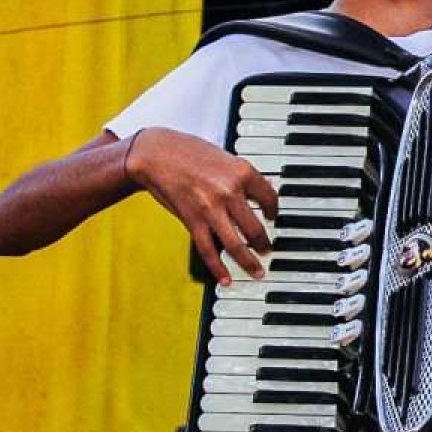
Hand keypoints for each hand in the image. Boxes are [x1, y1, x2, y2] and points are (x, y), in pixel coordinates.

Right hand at [125, 127, 279, 285]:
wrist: (156, 154)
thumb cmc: (191, 152)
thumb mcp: (226, 158)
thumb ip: (244, 178)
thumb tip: (264, 193)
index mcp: (243, 172)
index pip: (271, 199)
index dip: (275, 211)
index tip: (274, 218)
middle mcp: (230, 192)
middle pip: (256, 228)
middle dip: (264, 244)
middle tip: (268, 250)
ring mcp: (211, 209)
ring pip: (236, 245)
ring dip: (250, 262)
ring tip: (258, 271)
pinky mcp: (192, 221)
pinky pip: (209, 250)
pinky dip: (219, 268)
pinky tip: (226, 279)